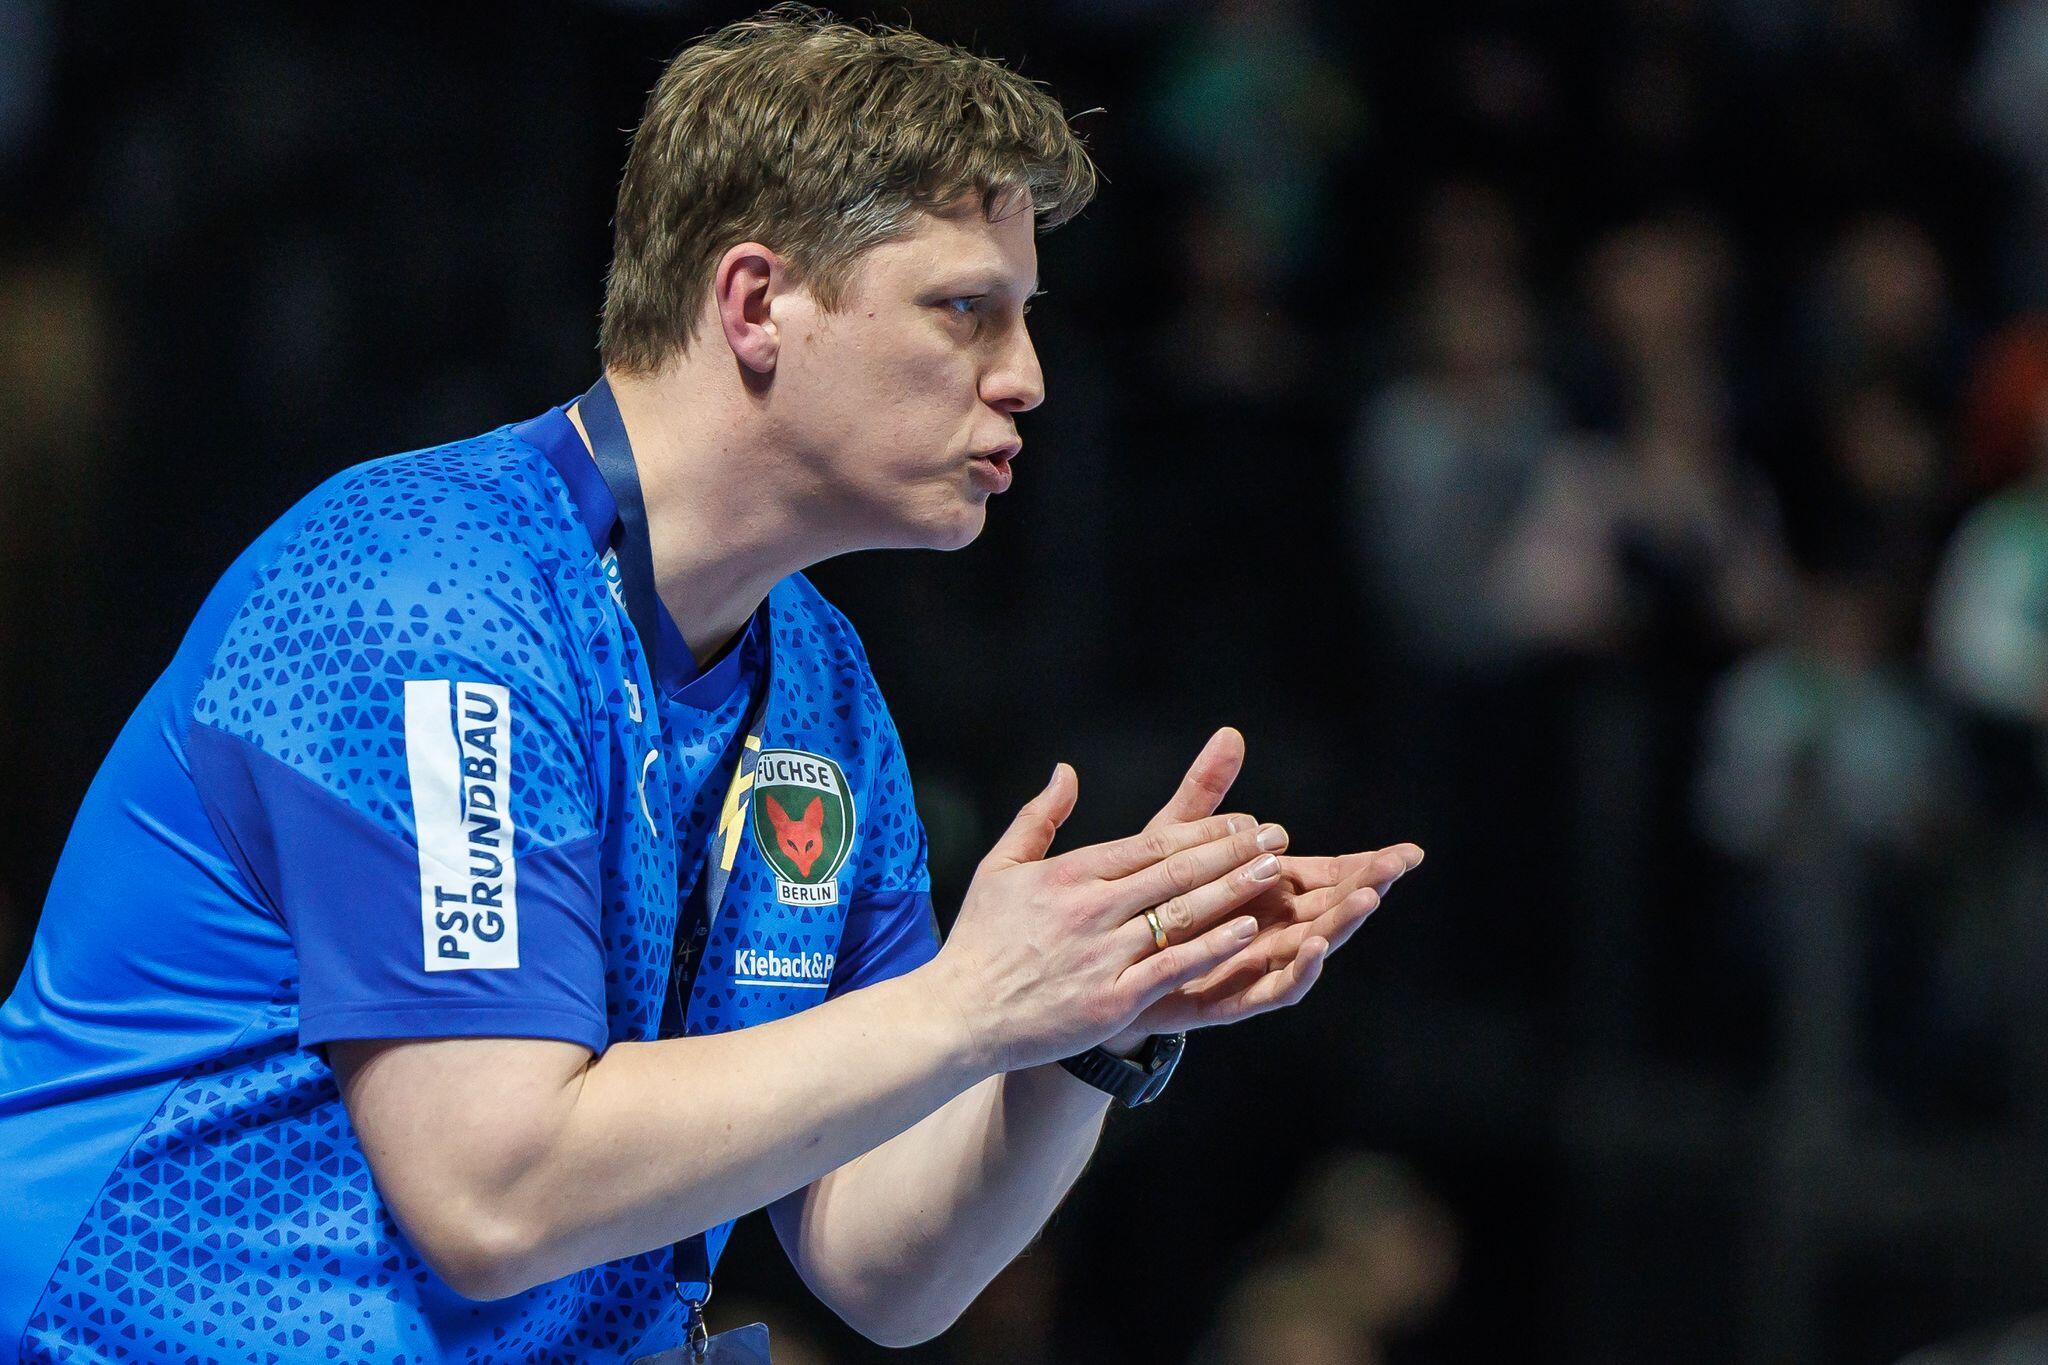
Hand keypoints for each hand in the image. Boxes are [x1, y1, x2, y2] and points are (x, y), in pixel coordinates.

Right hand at [928, 761, 1293, 1075]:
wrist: (957, 1014)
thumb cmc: (979, 941)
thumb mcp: (1001, 867)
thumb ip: (1039, 817)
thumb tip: (1065, 771)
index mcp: (1070, 874)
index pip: (1151, 844)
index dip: (1204, 831)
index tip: (1245, 822)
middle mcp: (1091, 909)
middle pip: (1176, 872)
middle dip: (1233, 851)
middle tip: (1277, 838)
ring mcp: (1103, 955)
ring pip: (1182, 915)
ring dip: (1233, 891)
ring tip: (1274, 874)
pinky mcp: (1110, 1000)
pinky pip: (1173, 968)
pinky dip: (1212, 948)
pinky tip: (1247, 932)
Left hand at [1101, 729, 1421, 1051]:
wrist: (1105, 969)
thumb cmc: (1145, 902)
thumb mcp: (1174, 840)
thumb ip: (1206, 793)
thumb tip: (1230, 734)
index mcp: (1266, 890)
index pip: (1330, 875)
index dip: (1369, 864)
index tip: (1409, 852)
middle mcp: (1271, 927)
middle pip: (1332, 908)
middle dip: (1367, 887)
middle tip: (1397, 867)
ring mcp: (1256, 964)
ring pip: (1313, 945)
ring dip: (1341, 924)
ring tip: (1366, 899)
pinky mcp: (1232, 996)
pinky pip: (1273, 988)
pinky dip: (1297, 970)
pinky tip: (1311, 947)